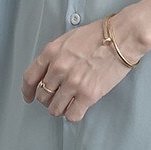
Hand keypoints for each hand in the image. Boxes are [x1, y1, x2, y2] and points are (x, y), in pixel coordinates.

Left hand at [21, 16, 145, 122]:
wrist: (123, 37)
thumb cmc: (100, 35)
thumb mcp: (69, 38)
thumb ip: (55, 55)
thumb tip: (49, 72)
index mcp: (51, 52)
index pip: (30, 78)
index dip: (27, 91)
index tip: (29, 97)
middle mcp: (59, 68)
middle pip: (42, 95)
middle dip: (47, 99)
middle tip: (56, 98)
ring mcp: (73, 83)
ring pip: (55, 108)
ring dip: (60, 108)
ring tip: (68, 104)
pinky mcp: (88, 94)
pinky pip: (72, 115)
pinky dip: (73, 114)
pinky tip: (78, 108)